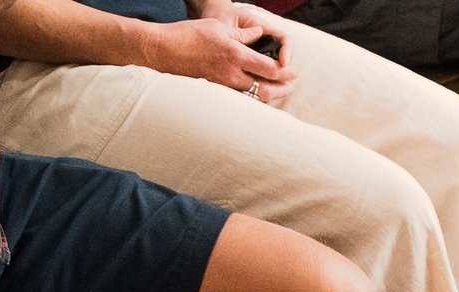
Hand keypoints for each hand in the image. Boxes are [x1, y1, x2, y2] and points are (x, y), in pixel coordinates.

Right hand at [142, 8, 294, 100]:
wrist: (162, 50)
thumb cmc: (188, 35)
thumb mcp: (218, 28)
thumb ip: (242, 34)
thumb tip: (259, 34)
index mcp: (236, 55)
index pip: (270, 69)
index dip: (286, 73)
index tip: (295, 72)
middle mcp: (231, 74)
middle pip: (266, 89)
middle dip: (283, 89)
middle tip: (293, 86)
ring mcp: (223, 85)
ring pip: (254, 96)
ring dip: (269, 95)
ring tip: (280, 92)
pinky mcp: (215, 90)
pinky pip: (239, 97)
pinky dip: (253, 97)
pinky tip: (258, 94)